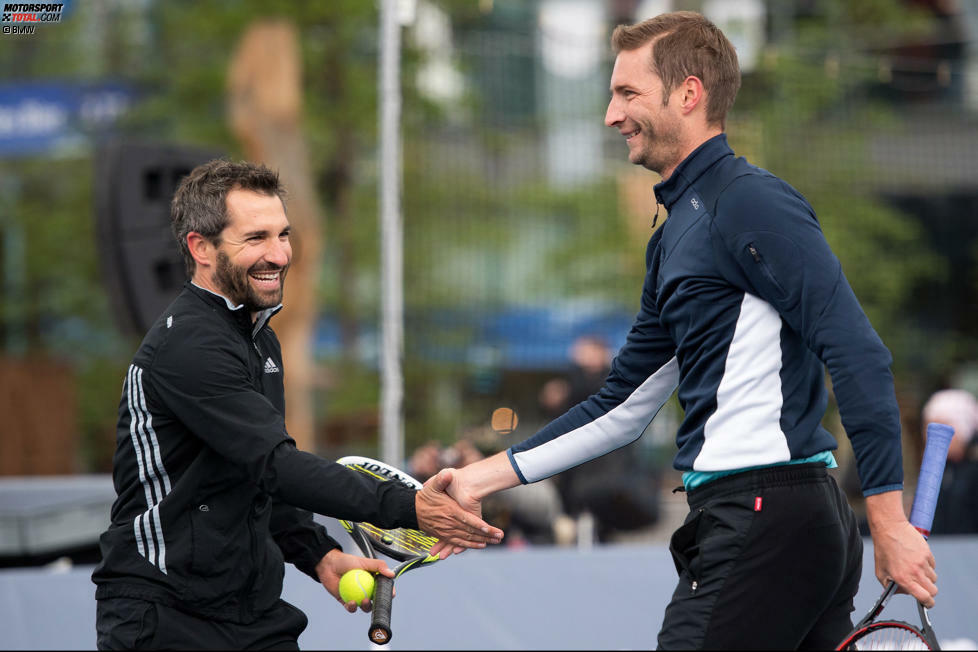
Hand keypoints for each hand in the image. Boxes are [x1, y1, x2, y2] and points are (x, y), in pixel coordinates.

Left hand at [315, 548, 393, 612]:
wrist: (329, 565)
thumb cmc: (347, 561)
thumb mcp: (365, 561)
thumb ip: (379, 566)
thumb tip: (392, 574)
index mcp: (372, 581)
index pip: (383, 588)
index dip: (388, 592)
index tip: (390, 594)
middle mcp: (366, 590)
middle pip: (375, 600)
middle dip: (377, 603)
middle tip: (374, 599)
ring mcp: (356, 596)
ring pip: (364, 606)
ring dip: (365, 607)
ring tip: (363, 601)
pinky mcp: (346, 601)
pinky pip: (350, 608)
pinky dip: (351, 607)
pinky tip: (350, 603)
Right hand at [416, 468, 502, 558]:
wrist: (412, 511)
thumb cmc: (425, 497)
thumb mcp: (432, 486)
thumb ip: (441, 479)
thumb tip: (448, 473)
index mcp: (450, 512)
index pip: (468, 520)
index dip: (480, 525)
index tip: (490, 528)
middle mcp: (450, 524)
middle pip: (471, 532)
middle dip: (486, 535)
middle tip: (499, 536)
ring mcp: (447, 532)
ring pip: (467, 539)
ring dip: (481, 541)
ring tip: (494, 541)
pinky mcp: (445, 536)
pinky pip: (459, 543)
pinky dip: (470, 545)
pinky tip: (480, 545)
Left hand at [866, 491, 937, 606]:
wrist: (889, 529)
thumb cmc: (883, 550)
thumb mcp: (880, 571)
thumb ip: (890, 586)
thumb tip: (902, 593)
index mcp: (903, 579)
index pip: (924, 597)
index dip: (928, 603)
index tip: (927, 602)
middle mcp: (915, 572)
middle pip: (933, 591)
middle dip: (928, 592)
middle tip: (920, 586)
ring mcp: (923, 562)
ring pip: (934, 578)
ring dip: (927, 577)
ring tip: (914, 569)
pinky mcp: (928, 553)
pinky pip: (933, 566)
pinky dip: (927, 566)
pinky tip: (916, 559)